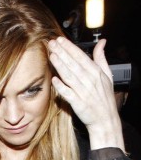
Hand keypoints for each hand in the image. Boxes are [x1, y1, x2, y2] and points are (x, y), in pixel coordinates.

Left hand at [49, 36, 123, 150]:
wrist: (105, 119)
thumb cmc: (104, 98)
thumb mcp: (108, 75)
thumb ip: (102, 58)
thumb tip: (102, 42)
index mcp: (96, 73)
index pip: (81, 57)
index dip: (70, 48)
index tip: (60, 40)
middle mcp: (90, 81)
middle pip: (74, 64)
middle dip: (62, 53)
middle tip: (51, 44)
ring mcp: (84, 92)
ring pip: (70, 76)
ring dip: (60, 66)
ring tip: (51, 56)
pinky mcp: (78, 103)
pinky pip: (68, 94)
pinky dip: (61, 87)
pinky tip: (54, 80)